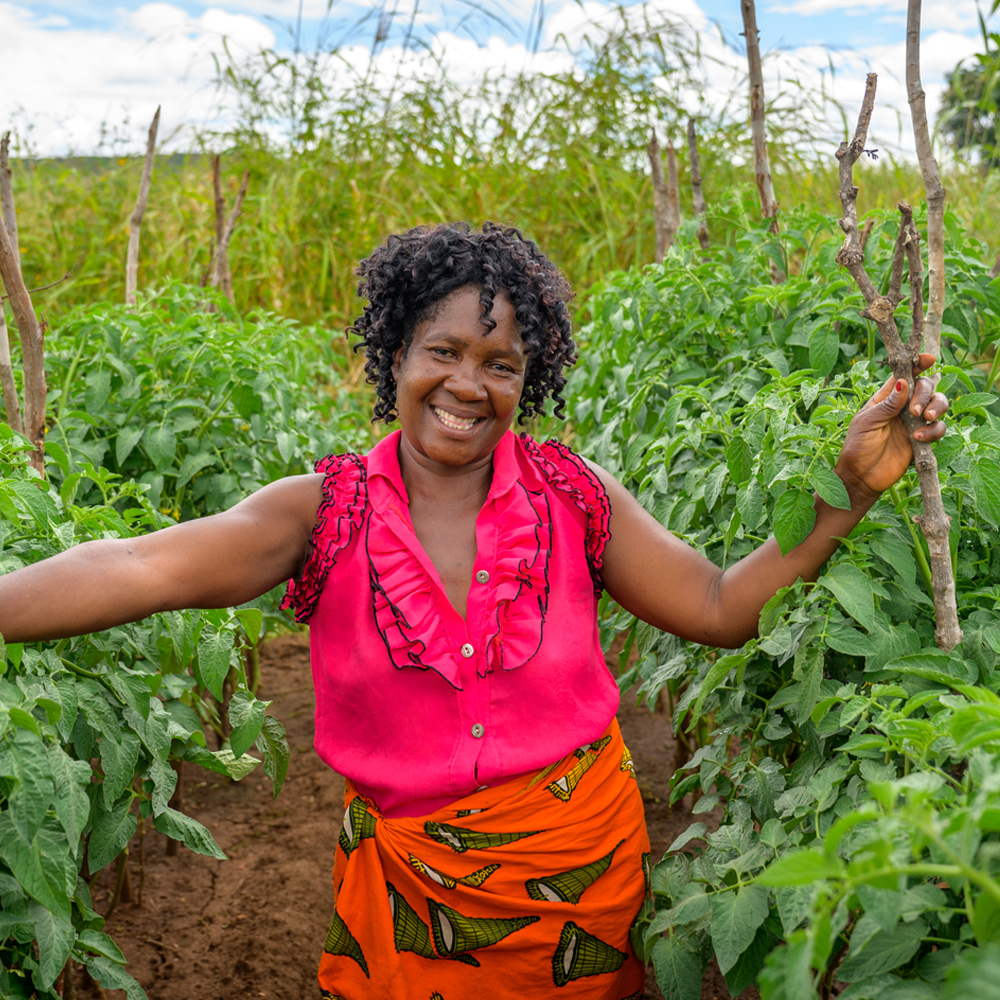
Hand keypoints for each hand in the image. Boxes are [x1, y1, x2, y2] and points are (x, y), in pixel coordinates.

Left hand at [834, 354, 948, 502]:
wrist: (860, 477)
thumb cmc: (857, 447)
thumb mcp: (867, 422)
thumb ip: (888, 404)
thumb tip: (905, 382)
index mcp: (886, 398)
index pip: (905, 376)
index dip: (917, 365)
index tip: (928, 359)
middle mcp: (903, 407)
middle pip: (926, 387)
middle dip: (925, 393)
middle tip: (914, 411)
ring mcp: (914, 423)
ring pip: (937, 405)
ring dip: (935, 407)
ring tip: (922, 418)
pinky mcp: (922, 439)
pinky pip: (938, 428)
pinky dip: (933, 430)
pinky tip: (918, 438)